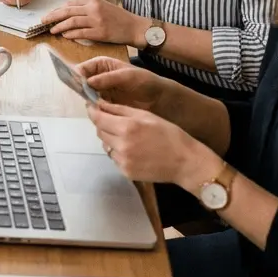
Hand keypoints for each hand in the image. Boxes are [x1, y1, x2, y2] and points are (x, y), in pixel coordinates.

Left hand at [42, 0, 145, 45]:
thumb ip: (87, 7)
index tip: (49, 14)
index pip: (70, 4)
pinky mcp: (100, 33)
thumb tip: (67, 11)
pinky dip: (70, 34)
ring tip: (52, 30)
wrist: (134, 27)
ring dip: (59, 26)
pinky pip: (80, 33)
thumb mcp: (102, 6)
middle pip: (67, 11)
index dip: (57, 9)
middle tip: (43, 21)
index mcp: (93, 0)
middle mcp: (94, 8)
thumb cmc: (118, 17)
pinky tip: (65, 35)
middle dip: (53, 16)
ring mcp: (97, 20)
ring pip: (72, 22)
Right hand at [75, 57, 171, 113]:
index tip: (77, 85)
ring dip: (88, 100)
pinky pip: (95, 106)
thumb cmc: (144, 81)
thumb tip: (88, 82)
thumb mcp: (127, 76)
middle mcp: (97, 77)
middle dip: (81, 90)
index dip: (77, 76)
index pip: (82, 68)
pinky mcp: (105, 104)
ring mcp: (100, 91)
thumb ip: (107, 78)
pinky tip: (98, 112)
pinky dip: (95, 109)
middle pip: (81, 82)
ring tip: (94, 106)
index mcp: (101, 64)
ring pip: (86, 95)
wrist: (159, 98)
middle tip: (85, 97)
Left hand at [87, 101, 220, 187]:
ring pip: (106, 145)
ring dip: (111, 139)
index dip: (92, 111)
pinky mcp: (125, 172)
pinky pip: (114, 158)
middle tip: (116, 122)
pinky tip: (134, 150)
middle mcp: (121, 145)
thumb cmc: (169, 134)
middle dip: (104, 124)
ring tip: (129, 137)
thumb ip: (120, 109)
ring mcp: (123, 160)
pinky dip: (119, 152)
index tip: (91, 106)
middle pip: (100, 132)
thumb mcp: (146, 115)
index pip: (98, 118)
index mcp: (127, 127)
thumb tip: (99, 104)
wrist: (185, 162)